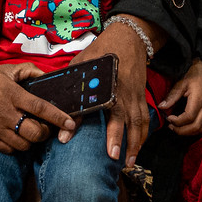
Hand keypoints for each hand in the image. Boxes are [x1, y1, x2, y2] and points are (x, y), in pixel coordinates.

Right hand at [0, 62, 76, 153]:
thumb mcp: (4, 70)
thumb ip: (28, 72)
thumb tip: (48, 76)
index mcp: (11, 93)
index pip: (41, 108)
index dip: (58, 117)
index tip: (71, 123)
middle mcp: (3, 113)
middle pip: (35, 133)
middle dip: (45, 133)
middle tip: (45, 127)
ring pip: (23, 145)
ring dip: (31, 140)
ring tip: (29, 131)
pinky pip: (8, 150)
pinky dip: (16, 146)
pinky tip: (14, 136)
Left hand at [78, 15, 156, 166]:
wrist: (129, 38)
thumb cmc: (102, 51)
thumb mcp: (82, 65)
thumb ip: (72, 87)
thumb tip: (57, 109)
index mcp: (106, 82)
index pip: (93, 105)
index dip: (80, 120)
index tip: (67, 137)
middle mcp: (123, 91)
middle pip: (124, 118)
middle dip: (121, 139)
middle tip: (115, 159)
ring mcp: (135, 94)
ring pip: (138, 122)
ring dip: (135, 143)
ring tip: (129, 162)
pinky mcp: (141, 96)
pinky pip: (144, 119)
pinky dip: (142, 135)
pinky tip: (137, 148)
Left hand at [160, 61, 201, 135]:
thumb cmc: (194, 74)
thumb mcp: (181, 83)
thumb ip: (172, 96)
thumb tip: (161, 107)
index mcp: (199, 100)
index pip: (188, 118)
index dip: (177, 122)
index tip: (168, 118)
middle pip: (195, 127)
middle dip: (181, 130)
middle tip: (171, 126)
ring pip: (201, 129)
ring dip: (188, 132)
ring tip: (177, 127)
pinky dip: (196, 130)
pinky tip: (188, 126)